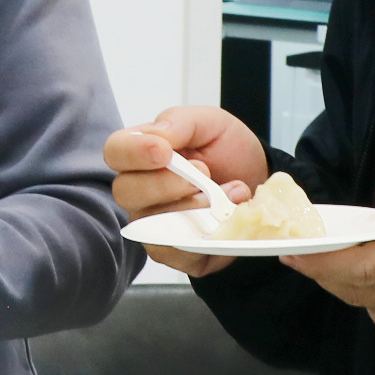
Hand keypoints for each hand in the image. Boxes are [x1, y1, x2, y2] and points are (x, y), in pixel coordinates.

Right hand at [103, 107, 266, 277]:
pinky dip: (204, 233)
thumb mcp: (210, 123)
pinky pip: (174, 251)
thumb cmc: (227, 150)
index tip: (165, 151)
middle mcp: (140, 190)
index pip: (115, 152)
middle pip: (125, 192)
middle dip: (165, 183)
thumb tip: (157, 137)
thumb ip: (180, 123)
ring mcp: (154, 224)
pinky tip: (227, 216)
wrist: (258, 180)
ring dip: (192, 208)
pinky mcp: (175, 251)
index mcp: (141, 153)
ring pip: (150, 225)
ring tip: (228, 192)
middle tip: (203, 171)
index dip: (133, 153)